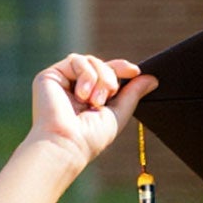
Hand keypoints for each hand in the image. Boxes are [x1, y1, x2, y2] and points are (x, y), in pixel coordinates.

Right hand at [26, 55, 151, 173]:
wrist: (68, 142)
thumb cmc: (92, 136)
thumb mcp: (119, 113)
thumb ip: (133, 94)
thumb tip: (152, 78)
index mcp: (91, 96)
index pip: (108, 73)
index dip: (121, 68)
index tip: (135, 71)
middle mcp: (76, 87)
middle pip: (101, 64)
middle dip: (111, 77)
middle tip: (109, 95)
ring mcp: (63, 80)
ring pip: (90, 60)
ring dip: (100, 78)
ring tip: (95, 101)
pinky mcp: (50, 75)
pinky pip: (76, 60)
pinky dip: (86, 75)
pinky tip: (82, 95)